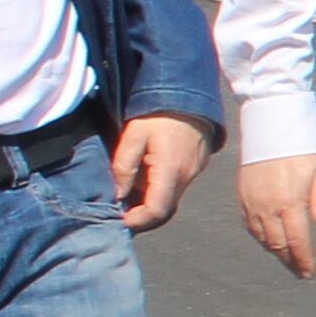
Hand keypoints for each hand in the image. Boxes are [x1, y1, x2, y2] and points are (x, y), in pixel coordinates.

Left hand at [111, 115, 211, 230]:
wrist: (189, 95)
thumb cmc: (159, 113)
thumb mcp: (134, 135)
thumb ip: (124, 166)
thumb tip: (118, 194)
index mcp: (170, 170)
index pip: (157, 210)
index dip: (138, 221)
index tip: (122, 220)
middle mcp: (186, 176)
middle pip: (165, 208)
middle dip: (143, 213)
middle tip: (123, 208)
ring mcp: (194, 173)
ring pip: (171, 198)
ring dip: (151, 198)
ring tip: (133, 185)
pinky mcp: (197, 167)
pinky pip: (177, 186)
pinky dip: (161, 187)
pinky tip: (149, 173)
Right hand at [234, 153, 315, 277]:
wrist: (269, 127)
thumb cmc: (300, 148)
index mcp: (289, 202)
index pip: (297, 241)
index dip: (303, 260)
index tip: (309, 272)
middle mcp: (267, 206)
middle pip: (277, 244)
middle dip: (290, 261)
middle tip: (300, 272)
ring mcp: (252, 202)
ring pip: (262, 237)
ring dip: (275, 251)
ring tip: (288, 259)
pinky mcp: (242, 196)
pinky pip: (249, 225)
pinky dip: (260, 237)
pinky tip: (269, 241)